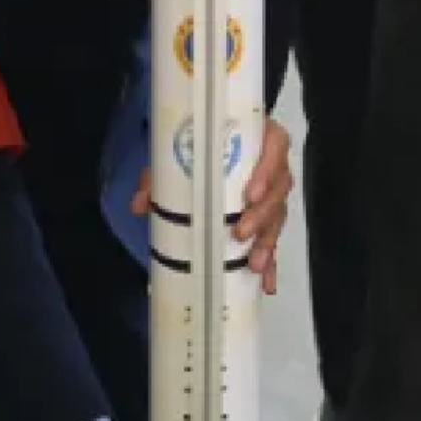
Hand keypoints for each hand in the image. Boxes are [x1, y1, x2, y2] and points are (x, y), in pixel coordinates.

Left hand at [132, 116, 295, 295]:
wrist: (204, 147)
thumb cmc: (197, 145)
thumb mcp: (177, 154)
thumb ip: (159, 176)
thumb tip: (140, 204)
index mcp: (256, 137)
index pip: (275, 146)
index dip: (268, 169)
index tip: (250, 193)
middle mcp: (271, 164)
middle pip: (280, 186)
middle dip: (263, 213)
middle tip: (240, 233)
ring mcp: (271, 193)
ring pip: (279, 214)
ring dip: (268, 240)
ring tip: (254, 265)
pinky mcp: (267, 218)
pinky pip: (274, 238)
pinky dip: (271, 262)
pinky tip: (265, 282)